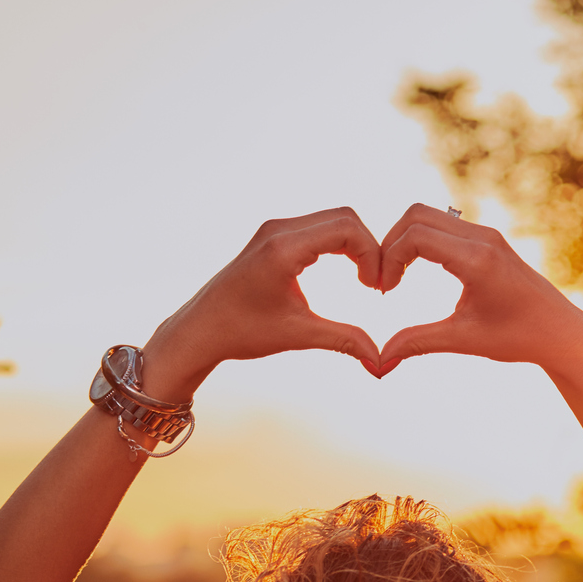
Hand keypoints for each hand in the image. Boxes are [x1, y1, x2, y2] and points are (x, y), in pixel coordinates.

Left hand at [140, 208, 384, 398]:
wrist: (200, 330)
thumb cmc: (241, 332)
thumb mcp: (298, 335)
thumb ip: (344, 341)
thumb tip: (382, 363)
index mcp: (283, 247)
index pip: (348, 227)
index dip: (373, 254)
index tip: (377, 289)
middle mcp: (278, 230)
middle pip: (345, 217)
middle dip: (369, 248)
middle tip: (375, 285)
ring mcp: (274, 230)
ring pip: (333, 220)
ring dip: (355, 246)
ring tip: (364, 281)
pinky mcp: (272, 236)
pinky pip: (318, 227)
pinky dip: (339, 245)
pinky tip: (346, 272)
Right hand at [373, 204, 582, 380]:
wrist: (560, 332)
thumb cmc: (518, 338)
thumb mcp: (464, 340)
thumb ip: (417, 343)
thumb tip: (379, 361)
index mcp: (477, 260)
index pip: (415, 236)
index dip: (388, 259)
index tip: (383, 291)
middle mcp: (482, 238)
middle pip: (416, 215)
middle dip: (390, 244)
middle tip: (383, 281)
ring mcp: (486, 234)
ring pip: (427, 215)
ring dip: (404, 241)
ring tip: (395, 278)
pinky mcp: (487, 239)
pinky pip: (442, 224)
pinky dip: (420, 240)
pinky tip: (414, 271)